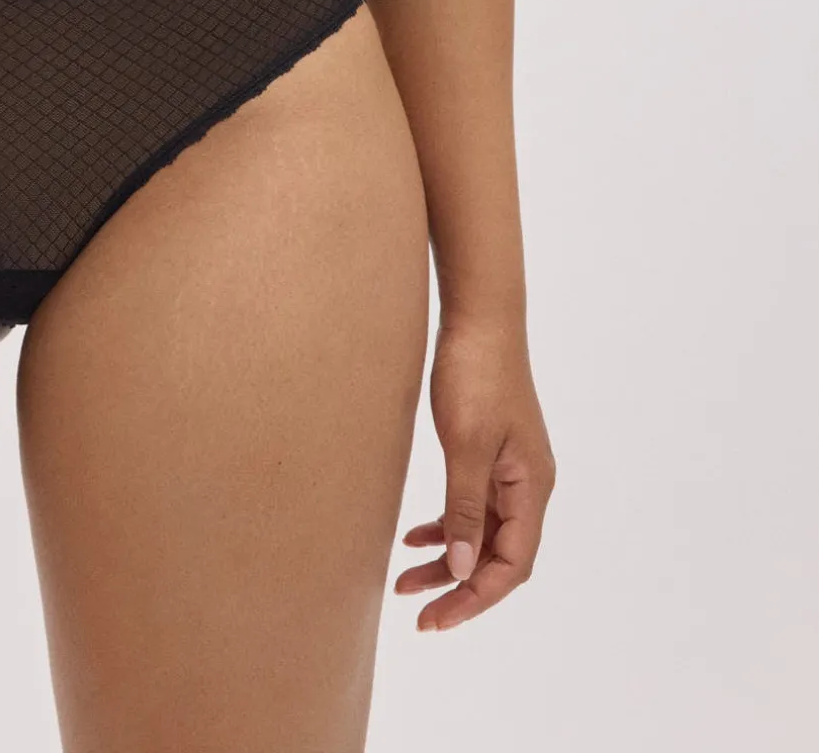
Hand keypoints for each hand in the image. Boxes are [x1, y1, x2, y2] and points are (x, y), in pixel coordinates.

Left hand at [395, 312, 554, 630]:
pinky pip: (471, 505)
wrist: (479, 317)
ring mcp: (509, 468)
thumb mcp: (467, 445)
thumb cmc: (477, 375)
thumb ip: (464, 508)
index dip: (475, 597)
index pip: (512, 564)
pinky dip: (445, 525)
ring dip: (448, 559)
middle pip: (498, 556)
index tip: (436, 618)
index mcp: (531, 487)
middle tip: (417, 613)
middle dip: (458, 587)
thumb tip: (462, 569)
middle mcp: (527, 484)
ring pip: (481, 532)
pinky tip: (413, 535)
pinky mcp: (488, 452)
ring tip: (404, 580)